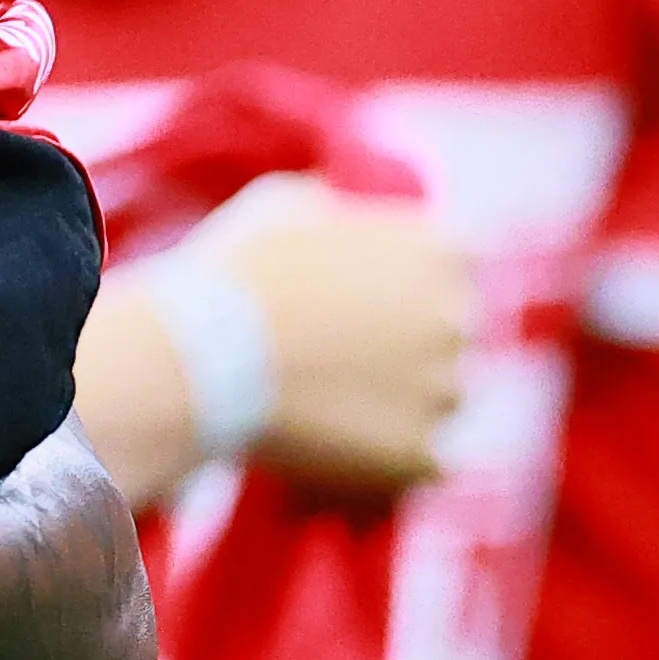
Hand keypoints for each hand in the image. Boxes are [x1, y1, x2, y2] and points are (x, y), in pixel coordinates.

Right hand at [246, 193, 473, 491]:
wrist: (202, 353)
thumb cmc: (237, 270)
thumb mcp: (286, 203)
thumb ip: (337, 209)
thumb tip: (338, 213)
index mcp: (439, 250)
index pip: (453, 267)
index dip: (404, 281)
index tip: (362, 295)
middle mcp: (457, 319)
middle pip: (445, 335)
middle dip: (403, 341)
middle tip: (335, 350)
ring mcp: (444, 391)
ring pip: (434, 398)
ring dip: (396, 399)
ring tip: (322, 398)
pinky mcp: (420, 454)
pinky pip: (415, 457)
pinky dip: (381, 454)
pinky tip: (329, 440)